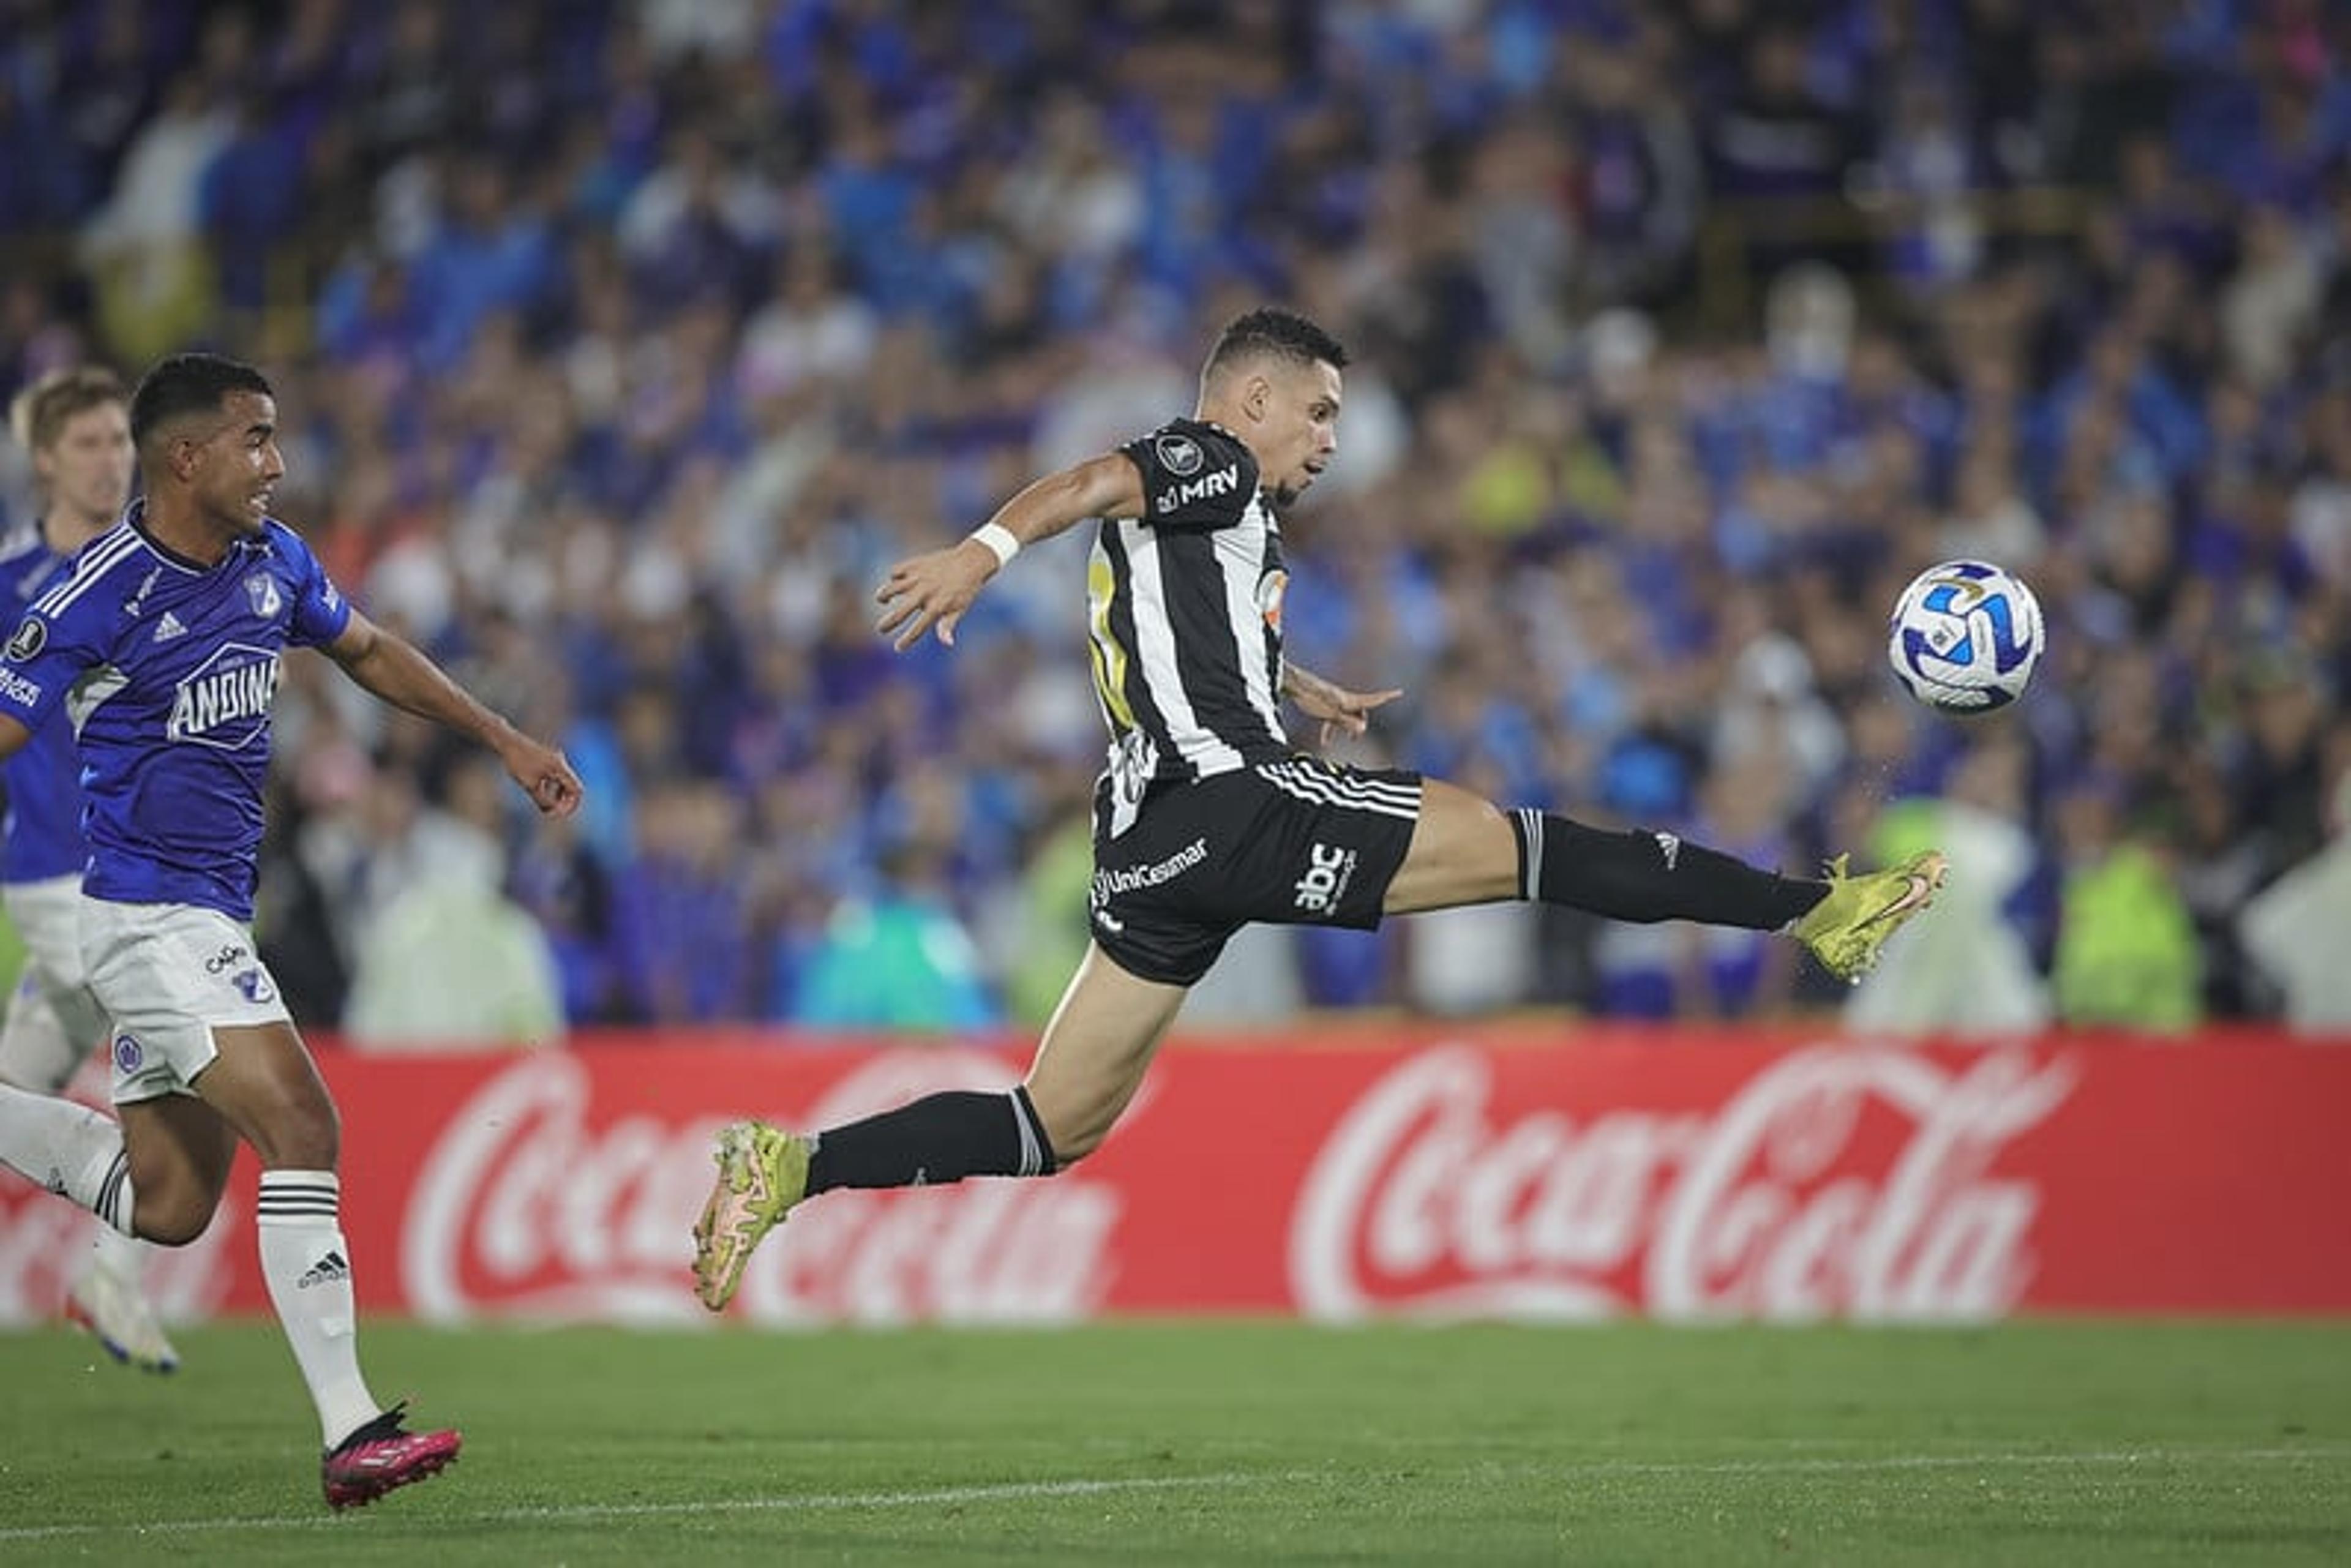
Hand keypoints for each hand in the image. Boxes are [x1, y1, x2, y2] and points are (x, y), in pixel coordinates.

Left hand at [503, 735, 583, 816]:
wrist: (508, 742)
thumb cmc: (518, 762)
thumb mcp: (530, 786)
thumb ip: (542, 801)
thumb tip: (552, 813)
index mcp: (561, 769)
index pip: (576, 791)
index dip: (571, 805)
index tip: (560, 814)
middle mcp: (561, 764)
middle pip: (572, 788)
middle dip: (564, 802)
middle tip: (552, 813)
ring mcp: (555, 761)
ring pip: (563, 783)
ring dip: (557, 796)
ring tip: (544, 805)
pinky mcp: (548, 761)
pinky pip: (556, 777)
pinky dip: (551, 787)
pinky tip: (538, 792)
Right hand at [875, 539, 996, 649]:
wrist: (971, 561)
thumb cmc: (965, 589)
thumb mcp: (959, 609)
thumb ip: (948, 626)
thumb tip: (947, 643)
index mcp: (937, 607)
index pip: (917, 629)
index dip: (906, 641)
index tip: (898, 648)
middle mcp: (925, 593)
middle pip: (899, 613)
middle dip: (886, 624)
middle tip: (881, 629)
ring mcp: (918, 577)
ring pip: (891, 588)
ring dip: (883, 595)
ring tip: (882, 600)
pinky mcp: (915, 564)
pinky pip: (895, 571)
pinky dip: (893, 577)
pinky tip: (896, 581)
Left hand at [1286, 667, 1402, 748]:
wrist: (1291, 684)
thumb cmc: (1310, 697)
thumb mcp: (1329, 713)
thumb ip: (1346, 722)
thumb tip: (1363, 729)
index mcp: (1348, 700)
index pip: (1372, 699)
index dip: (1387, 696)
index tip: (1400, 691)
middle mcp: (1343, 698)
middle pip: (1359, 710)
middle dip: (1359, 724)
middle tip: (1354, 739)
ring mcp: (1333, 699)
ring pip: (1345, 715)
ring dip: (1343, 728)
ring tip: (1337, 741)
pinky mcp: (1323, 701)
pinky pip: (1332, 715)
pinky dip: (1330, 727)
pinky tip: (1323, 740)